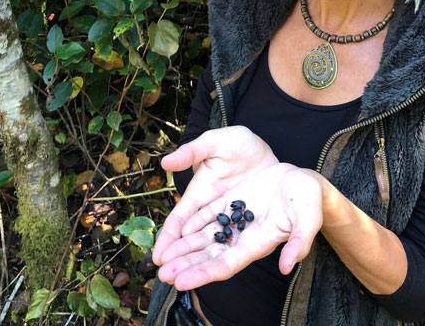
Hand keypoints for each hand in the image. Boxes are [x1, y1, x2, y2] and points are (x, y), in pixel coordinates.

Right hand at [153, 126, 277, 265]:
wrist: (265, 147)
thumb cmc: (237, 142)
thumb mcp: (216, 142)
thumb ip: (193, 152)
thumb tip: (165, 162)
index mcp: (198, 193)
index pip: (179, 220)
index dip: (168, 238)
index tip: (158, 257)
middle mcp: (211, 210)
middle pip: (192, 239)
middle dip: (179, 258)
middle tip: (167, 278)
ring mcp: (229, 218)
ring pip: (212, 245)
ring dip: (199, 263)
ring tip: (185, 282)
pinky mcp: (247, 222)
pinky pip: (235, 241)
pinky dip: (225, 256)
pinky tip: (217, 272)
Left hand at [155, 163, 323, 289]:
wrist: (307, 181)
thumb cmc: (310, 199)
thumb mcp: (308, 218)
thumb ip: (299, 242)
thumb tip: (287, 267)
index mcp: (258, 244)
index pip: (226, 265)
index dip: (203, 274)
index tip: (181, 283)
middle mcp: (243, 236)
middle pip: (209, 256)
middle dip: (186, 265)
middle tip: (161, 274)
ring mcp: (236, 220)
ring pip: (205, 237)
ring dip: (184, 247)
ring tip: (162, 257)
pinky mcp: (233, 202)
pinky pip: (209, 215)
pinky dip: (193, 223)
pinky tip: (178, 229)